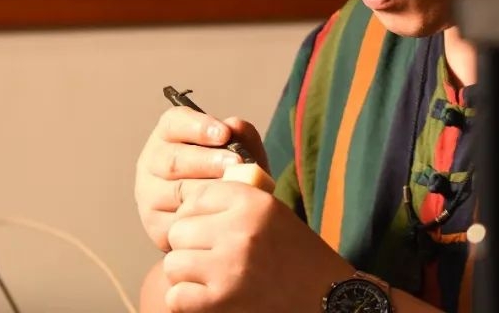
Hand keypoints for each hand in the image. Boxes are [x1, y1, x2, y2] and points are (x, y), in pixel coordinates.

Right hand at [135, 106, 267, 249]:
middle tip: (236, 162)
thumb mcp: (240, 151)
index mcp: (168, 135)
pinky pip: (176, 221)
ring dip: (207, 190)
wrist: (223, 217)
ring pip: (175, 191)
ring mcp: (149, 193)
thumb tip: (235, 127)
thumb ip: (241, 136)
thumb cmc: (230, 175)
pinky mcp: (153, 224)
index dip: (199, 127)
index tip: (225, 133)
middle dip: (207, 161)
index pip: (174, 123)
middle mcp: (152, 161)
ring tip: (234, 188)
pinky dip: (200, 217)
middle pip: (174, 159)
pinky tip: (220, 213)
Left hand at [161, 180, 354, 311]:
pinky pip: (176, 296)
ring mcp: (228, 266)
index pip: (195, 197)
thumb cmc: (295, 253)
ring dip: (186, 274)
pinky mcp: (221, 300)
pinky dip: (187, 301)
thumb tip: (184, 199)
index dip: (196, 215)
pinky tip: (209, 298)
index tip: (209, 229)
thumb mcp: (272, 212)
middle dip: (189, 246)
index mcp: (252, 201)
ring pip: (173, 263)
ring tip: (210, 277)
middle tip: (211, 257)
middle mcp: (239, 229)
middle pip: (178, 230)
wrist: (324, 296)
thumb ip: (234, 200)